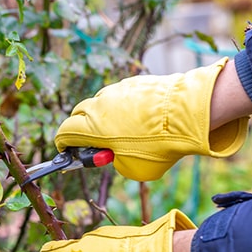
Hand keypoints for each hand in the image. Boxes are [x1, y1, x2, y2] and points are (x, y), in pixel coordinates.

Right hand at [54, 58, 248, 180]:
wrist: (188, 113)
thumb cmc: (159, 146)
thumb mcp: (133, 169)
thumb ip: (116, 162)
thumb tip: (116, 153)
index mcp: (93, 127)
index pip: (65, 132)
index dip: (64, 143)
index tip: (67, 149)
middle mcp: (100, 105)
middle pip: (79, 114)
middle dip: (81, 128)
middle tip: (94, 142)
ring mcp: (117, 90)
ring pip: (101, 103)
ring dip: (104, 116)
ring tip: (124, 131)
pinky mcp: (135, 82)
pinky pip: (121, 95)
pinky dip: (124, 107)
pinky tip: (141, 119)